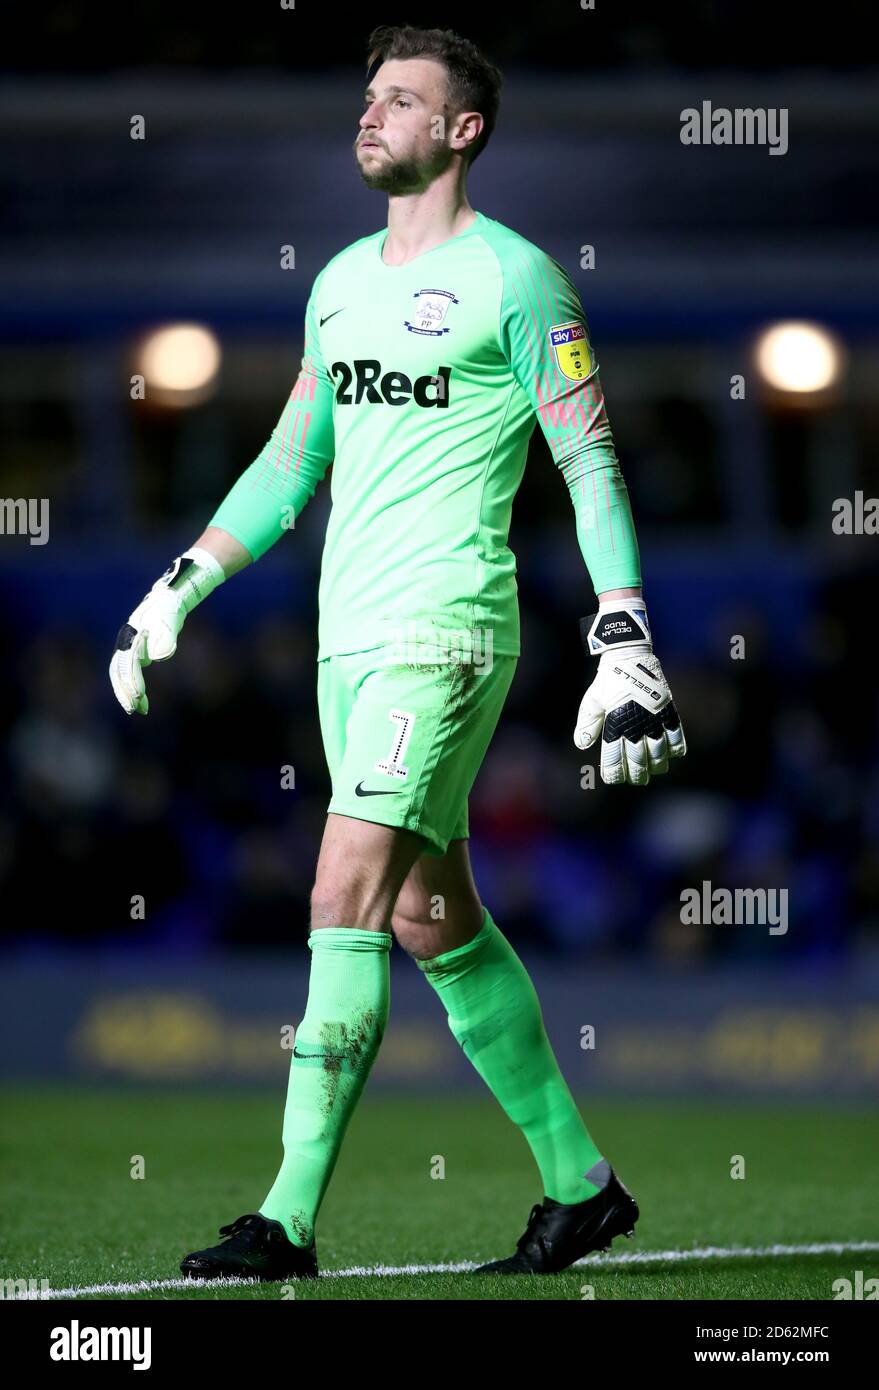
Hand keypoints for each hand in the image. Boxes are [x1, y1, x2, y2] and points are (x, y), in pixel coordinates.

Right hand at [109, 549, 223, 714]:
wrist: (167, 600)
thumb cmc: (169, 609)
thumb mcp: (170, 620)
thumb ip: (165, 637)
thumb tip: (158, 657)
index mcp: (131, 637)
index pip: (127, 663)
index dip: (131, 681)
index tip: (140, 697)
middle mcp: (125, 643)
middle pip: (118, 672)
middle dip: (125, 692)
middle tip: (135, 710)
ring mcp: (127, 648)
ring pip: (121, 675)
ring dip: (127, 693)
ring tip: (139, 709)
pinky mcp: (134, 653)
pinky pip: (128, 673)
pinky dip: (133, 687)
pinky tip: (141, 699)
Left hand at [574, 602, 686, 784]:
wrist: (630, 656)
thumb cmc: (607, 680)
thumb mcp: (592, 701)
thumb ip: (587, 724)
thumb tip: (582, 745)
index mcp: (615, 723)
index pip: (614, 756)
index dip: (614, 770)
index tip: (613, 779)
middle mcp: (635, 724)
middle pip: (637, 758)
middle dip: (636, 773)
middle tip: (636, 780)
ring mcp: (653, 718)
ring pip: (658, 751)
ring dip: (656, 764)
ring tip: (654, 772)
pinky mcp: (667, 710)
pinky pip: (676, 734)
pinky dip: (676, 747)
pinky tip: (673, 755)